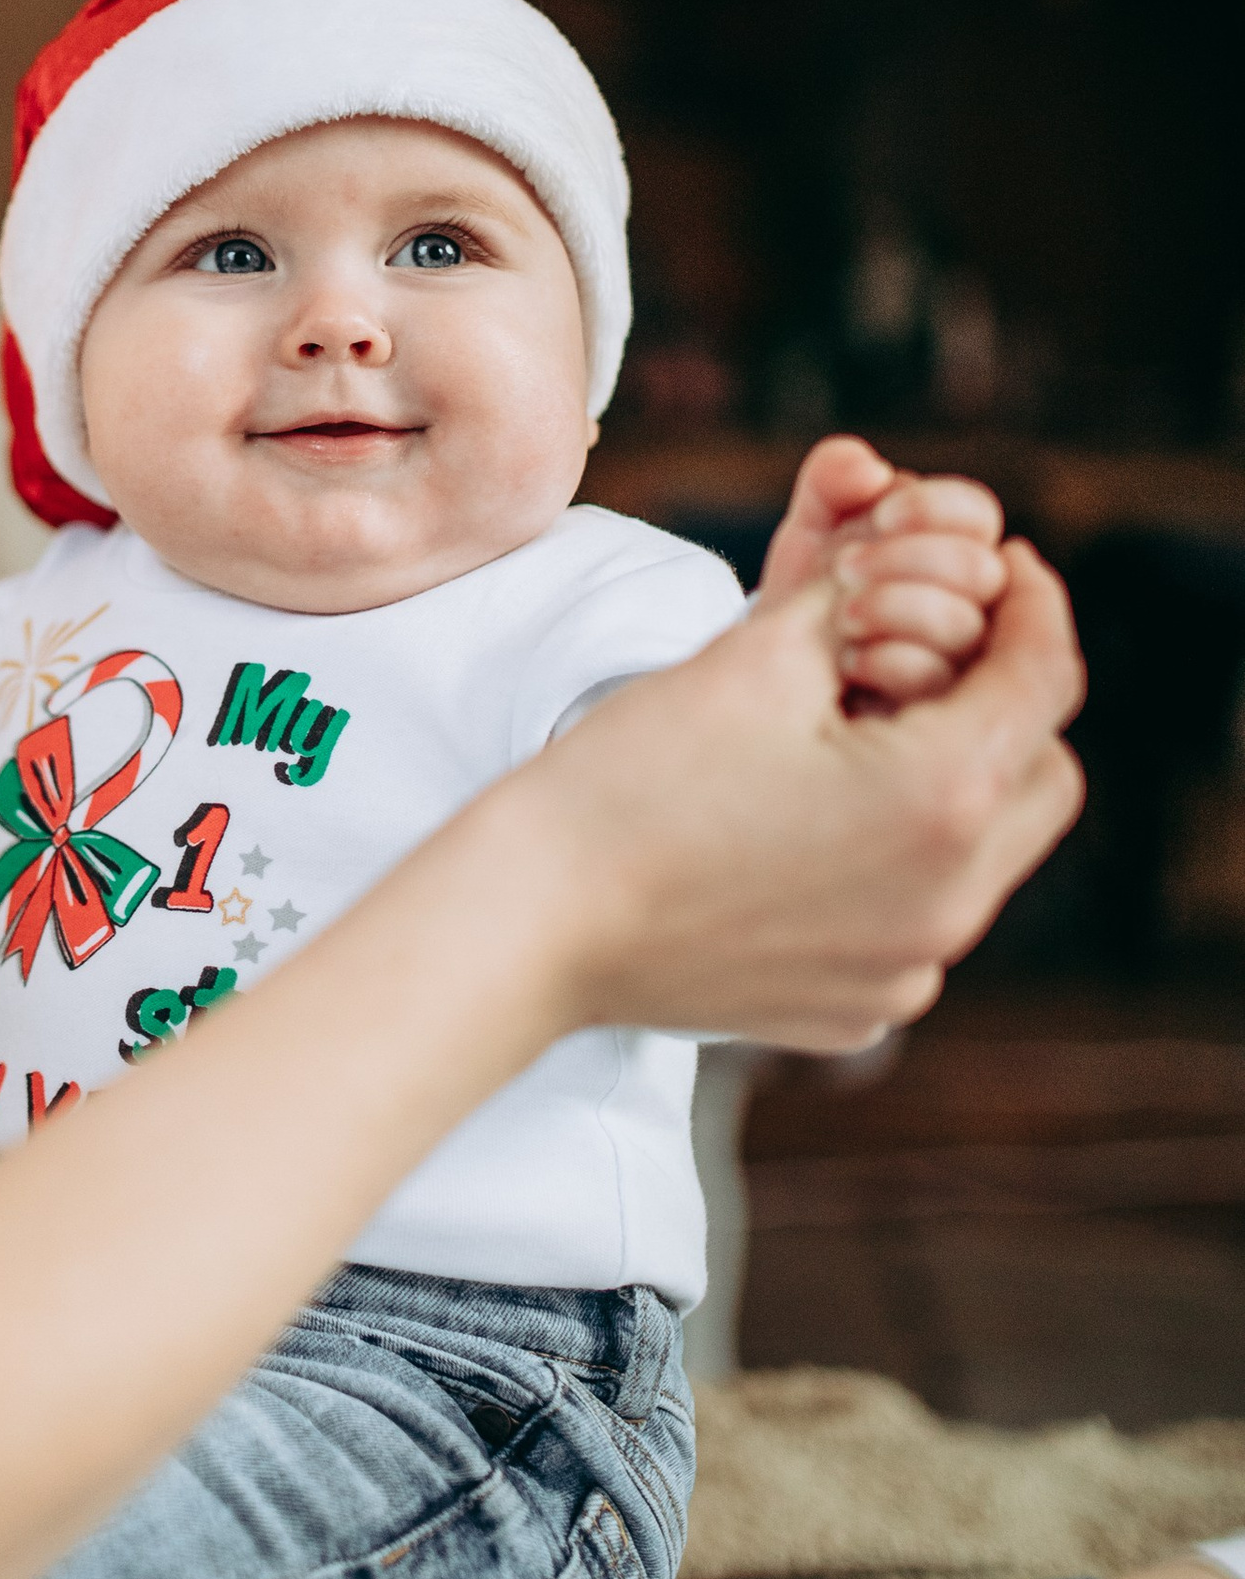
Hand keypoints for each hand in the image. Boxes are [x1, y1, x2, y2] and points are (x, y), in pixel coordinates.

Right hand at [531, 542, 1083, 1050]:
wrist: (531, 923)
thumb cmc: (631, 781)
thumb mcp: (759, 653)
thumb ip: (870, 597)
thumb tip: (936, 569)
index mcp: (941, 801)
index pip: (1046, 678)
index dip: (1034, 605)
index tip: (1009, 568)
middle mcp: (949, 903)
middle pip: (1044, 776)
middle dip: (1008, 703)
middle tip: (941, 652)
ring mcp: (906, 971)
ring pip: (986, 854)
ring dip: (955, 785)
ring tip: (863, 735)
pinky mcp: (858, 1010)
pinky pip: (919, 919)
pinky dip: (897, 862)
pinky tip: (812, 825)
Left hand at [759, 434, 1007, 707]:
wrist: (776, 682)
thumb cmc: (805, 602)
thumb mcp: (812, 537)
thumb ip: (832, 485)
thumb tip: (865, 466)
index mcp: (954, 547)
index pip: (976, 513)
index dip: (935, 507)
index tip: (881, 514)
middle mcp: (974, 605)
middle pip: (981, 569)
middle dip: (910, 559)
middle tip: (846, 567)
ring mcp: (967, 665)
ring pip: (968, 627)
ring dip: (898, 608)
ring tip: (843, 614)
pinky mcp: (947, 714)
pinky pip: (944, 683)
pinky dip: (893, 664)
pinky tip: (846, 662)